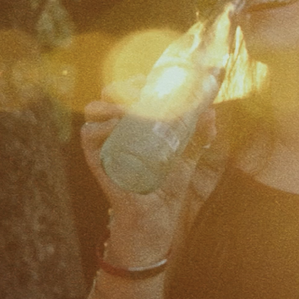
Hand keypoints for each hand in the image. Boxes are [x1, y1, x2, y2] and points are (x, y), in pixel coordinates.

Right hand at [79, 85, 210, 265]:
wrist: (156, 220)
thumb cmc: (166, 188)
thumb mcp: (186, 158)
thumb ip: (198, 136)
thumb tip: (210, 112)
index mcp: (134, 125)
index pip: (127, 92)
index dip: (134, 80)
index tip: (149, 78)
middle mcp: (116, 130)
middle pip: (108, 95)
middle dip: (122, 87)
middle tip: (141, 92)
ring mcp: (105, 145)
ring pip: (94, 111)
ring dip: (110, 103)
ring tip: (128, 109)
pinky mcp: (98, 161)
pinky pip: (88, 137)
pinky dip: (99, 127)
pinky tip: (116, 126)